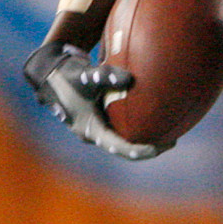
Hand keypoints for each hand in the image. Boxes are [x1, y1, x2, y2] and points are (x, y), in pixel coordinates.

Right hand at [23, 42, 160, 160]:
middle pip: (125, 149)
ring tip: (169, 133)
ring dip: (144, 139)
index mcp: (90, 130)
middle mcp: (93, 134)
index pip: (119, 147)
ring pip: (123, 141)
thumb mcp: (85, 75)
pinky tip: (154, 119)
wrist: (50, 72)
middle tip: (172, 141)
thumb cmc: (67, 73)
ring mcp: (96, 129)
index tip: (158, 147)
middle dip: (148, 147)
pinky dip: (136, 128)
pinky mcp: (98, 122)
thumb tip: (130, 78)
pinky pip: (121, 130)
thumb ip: (106, 76)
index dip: (139, 151)